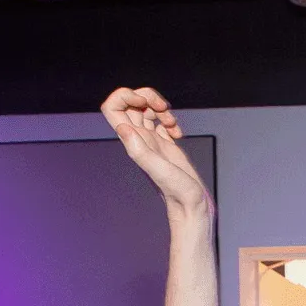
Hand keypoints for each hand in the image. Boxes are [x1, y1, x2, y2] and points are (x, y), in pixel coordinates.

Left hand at [100, 87, 209, 211]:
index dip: (125, 96)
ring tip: (171, 122)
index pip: (113, 108)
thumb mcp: (161, 172)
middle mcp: (140, 140)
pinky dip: (169, 120)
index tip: (144, 103)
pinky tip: (178, 134)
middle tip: (162, 108)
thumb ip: (141, 152)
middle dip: (147, 97)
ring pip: (146, 110)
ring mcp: (152, 142)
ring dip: (160, 107)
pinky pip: (160, 122)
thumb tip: (123, 128)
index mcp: (134, 142)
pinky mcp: (165, 146)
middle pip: (130, 103)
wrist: (192, 209)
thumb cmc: (180, 195)